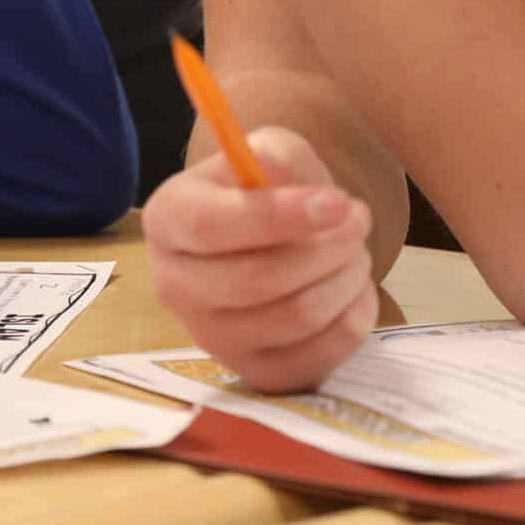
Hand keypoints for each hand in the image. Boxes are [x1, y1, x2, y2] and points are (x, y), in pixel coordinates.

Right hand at [145, 126, 379, 391]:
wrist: (263, 242)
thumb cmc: (262, 190)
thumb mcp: (266, 152)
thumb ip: (281, 159)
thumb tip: (307, 195)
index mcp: (167, 219)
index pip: (210, 226)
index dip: (277, 216)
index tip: (337, 202)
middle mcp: (174, 285)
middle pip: (257, 278)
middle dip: (328, 246)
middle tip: (358, 219)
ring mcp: (211, 338)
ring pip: (295, 316)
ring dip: (345, 277)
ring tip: (355, 251)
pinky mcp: (253, 372)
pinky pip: (319, 356)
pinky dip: (353, 318)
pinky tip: (352, 290)